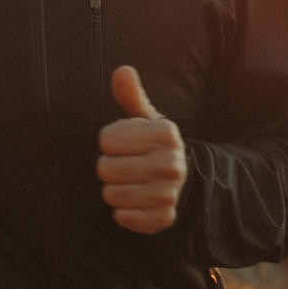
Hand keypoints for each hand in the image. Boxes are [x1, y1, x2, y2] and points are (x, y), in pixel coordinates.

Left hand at [97, 66, 186, 233]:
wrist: (182, 180)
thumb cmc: (153, 144)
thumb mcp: (145, 118)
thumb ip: (131, 95)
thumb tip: (123, 70)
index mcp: (166, 134)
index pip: (106, 139)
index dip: (111, 141)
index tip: (128, 144)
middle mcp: (171, 163)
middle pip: (105, 169)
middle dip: (109, 168)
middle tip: (128, 165)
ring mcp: (170, 193)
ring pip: (111, 195)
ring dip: (114, 191)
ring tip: (132, 183)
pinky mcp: (164, 218)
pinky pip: (124, 218)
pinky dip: (123, 213)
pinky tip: (136, 203)